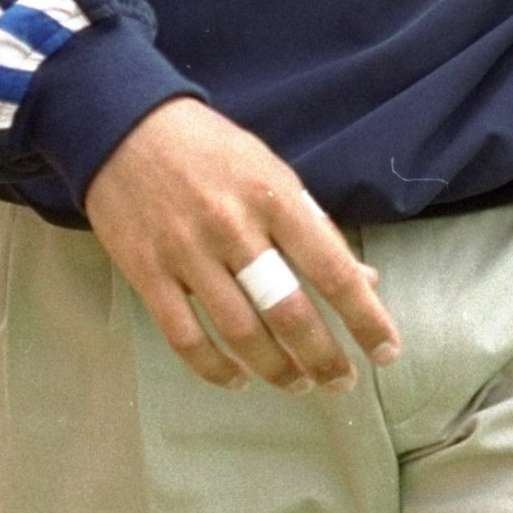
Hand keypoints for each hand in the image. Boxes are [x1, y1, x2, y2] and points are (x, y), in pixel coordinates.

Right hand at [82, 97, 401, 394]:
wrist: (126, 129)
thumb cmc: (212, 151)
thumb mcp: (273, 173)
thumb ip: (315, 228)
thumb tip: (364, 280)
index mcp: (274, 198)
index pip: (332, 269)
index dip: (364, 317)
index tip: (386, 351)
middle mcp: (233, 228)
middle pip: (288, 312)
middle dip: (322, 357)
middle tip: (341, 381)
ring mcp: (186, 254)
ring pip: (240, 333)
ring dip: (276, 370)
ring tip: (298, 383)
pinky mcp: (146, 274)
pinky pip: (185, 339)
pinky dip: (215, 369)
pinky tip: (238, 379)